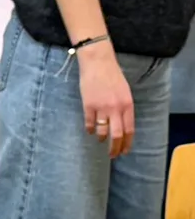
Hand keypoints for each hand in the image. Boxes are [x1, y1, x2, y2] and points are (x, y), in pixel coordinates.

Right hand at [77, 40, 133, 157]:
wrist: (98, 63)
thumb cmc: (112, 76)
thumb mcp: (124, 92)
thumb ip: (124, 108)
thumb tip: (121, 125)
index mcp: (127, 104)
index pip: (129, 129)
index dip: (127, 143)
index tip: (124, 151)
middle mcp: (116, 108)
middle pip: (117, 135)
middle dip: (114, 148)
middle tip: (112, 155)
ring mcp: (101, 108)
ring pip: (102, 131)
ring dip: (101, 137)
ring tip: (100, 139)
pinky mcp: (88, 106)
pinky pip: (89, 124)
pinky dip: (89, 129)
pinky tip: (89, 130)